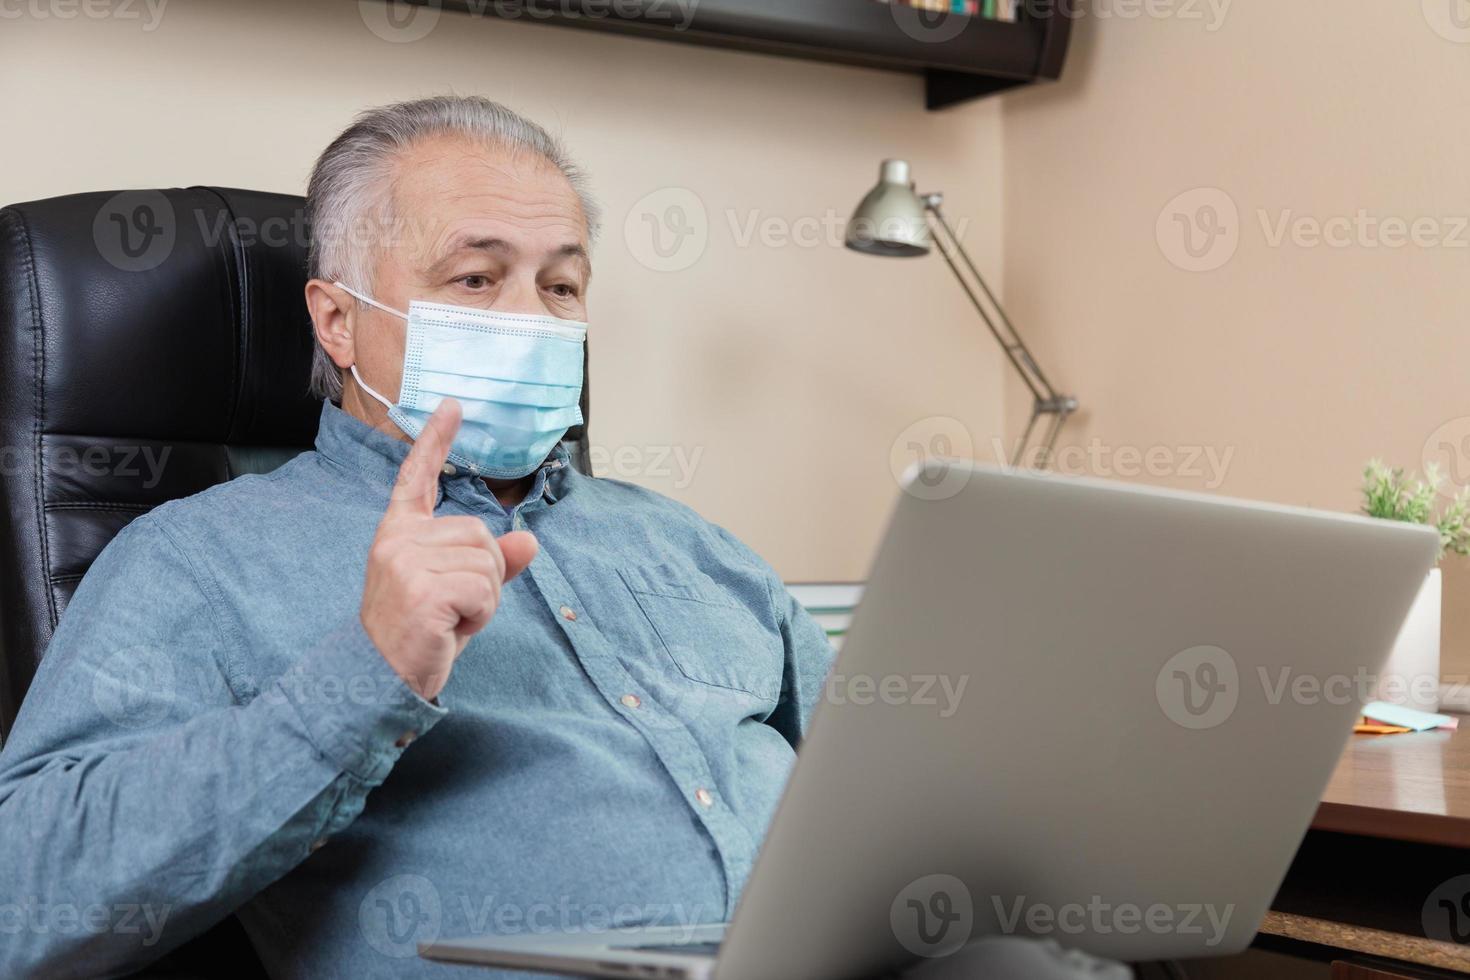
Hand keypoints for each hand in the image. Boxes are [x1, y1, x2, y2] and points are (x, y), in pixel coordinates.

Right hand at [360, 399, 538, 699]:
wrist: (377, 678)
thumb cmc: (419, 634)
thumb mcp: (458, 593)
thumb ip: (491, 565)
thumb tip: (529, 542)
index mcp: (400, 533)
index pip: (418, 478)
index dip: (436, 441)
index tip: (453, 406)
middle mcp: (399, 539)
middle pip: (481, 534)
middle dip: (483, 576)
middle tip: (450, 609)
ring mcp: (407, 561)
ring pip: (487, 563)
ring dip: (482, 600)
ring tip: (448, 619)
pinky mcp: (422, 589)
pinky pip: (485, 589)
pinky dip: (480, 615)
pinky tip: (448, 629)